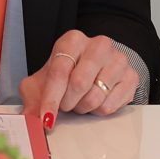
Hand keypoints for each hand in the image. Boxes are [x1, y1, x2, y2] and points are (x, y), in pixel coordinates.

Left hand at [20, 31, 141, 130]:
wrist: (93, 70)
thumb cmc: (66, 74)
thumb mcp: (43, 81)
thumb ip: (32, 98)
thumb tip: (28, 118)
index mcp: (73, 40)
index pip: (59, 71)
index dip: (50, 99)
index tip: (46, 117)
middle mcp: (98, 45)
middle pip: (79, 84)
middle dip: (67, 103)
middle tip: (65, 105)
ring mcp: (118, 60)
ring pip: (96, 97)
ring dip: (83, 107)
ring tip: (80, 99)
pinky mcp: (131, 76)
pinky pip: (111, 105)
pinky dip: (98, 110)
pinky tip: (95, 100)